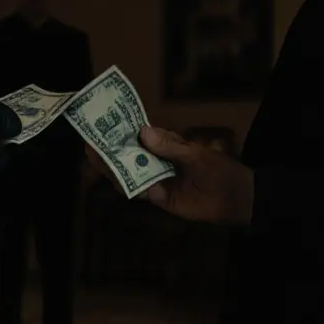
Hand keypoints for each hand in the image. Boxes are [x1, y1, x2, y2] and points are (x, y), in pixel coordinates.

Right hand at [88, 126, 251, 222]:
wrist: (233, 198)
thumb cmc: (217, 170)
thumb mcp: (195, 153)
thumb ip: (170, 146)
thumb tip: (143, 131)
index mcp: (165, 145)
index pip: (139, 135)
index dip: (121, 130)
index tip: (103, 124)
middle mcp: (156, 160)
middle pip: (128, 155)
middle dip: (109, 149)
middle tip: (90, 144)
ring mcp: (156, 179)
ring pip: (129, 173)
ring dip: (112, 167)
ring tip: (96, 160)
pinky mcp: (158, 197)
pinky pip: (138, 191)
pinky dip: (126, 186)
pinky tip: (114, 180)